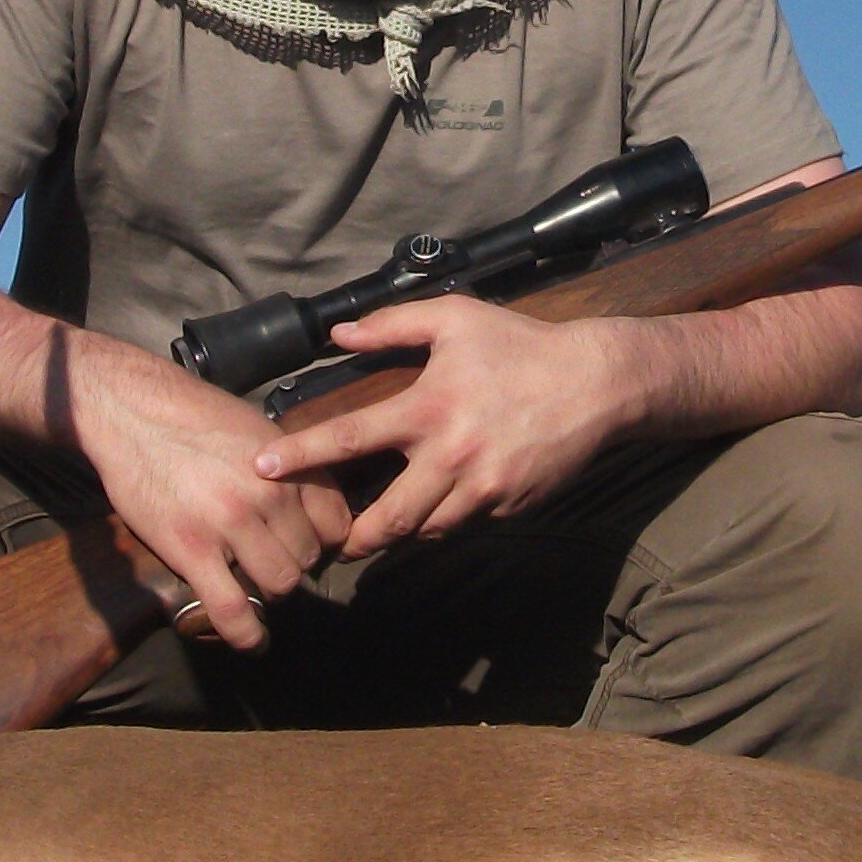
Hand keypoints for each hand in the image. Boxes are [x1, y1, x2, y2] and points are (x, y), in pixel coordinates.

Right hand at [61, 338, 352, 649]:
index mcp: (290, 463)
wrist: (130, 411)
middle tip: (265, 557)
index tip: (306, 543)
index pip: (337, 522)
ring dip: (268, 590)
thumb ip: (290, 469)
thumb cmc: (192, 417)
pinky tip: (253, 642)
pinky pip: (232, 609)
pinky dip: (247, 635)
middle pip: (307, 557)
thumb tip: (311, 506)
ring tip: (250, 581)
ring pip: (280, 583)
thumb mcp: (258, 430)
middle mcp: (270, 494)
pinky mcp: (192, 549)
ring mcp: (232, 523)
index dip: (324, 540)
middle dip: (292, 562)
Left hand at [253, 295, 655, 558]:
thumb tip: (338, 336)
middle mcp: (451, 456)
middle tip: (336, 542)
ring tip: (384, 528)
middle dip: (356, 538)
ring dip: (402, 532)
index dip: (302, 456)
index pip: (350, 439)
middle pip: (388, 518)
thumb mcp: (455, 319)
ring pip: (427, 531)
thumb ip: (392, 325)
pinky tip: (444, 504)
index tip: (262, 471)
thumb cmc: (521, 346)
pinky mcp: (510, 507)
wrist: (599, 384)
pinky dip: (448, 520)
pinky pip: (466, 524)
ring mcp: (484, 488)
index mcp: (428, 408)